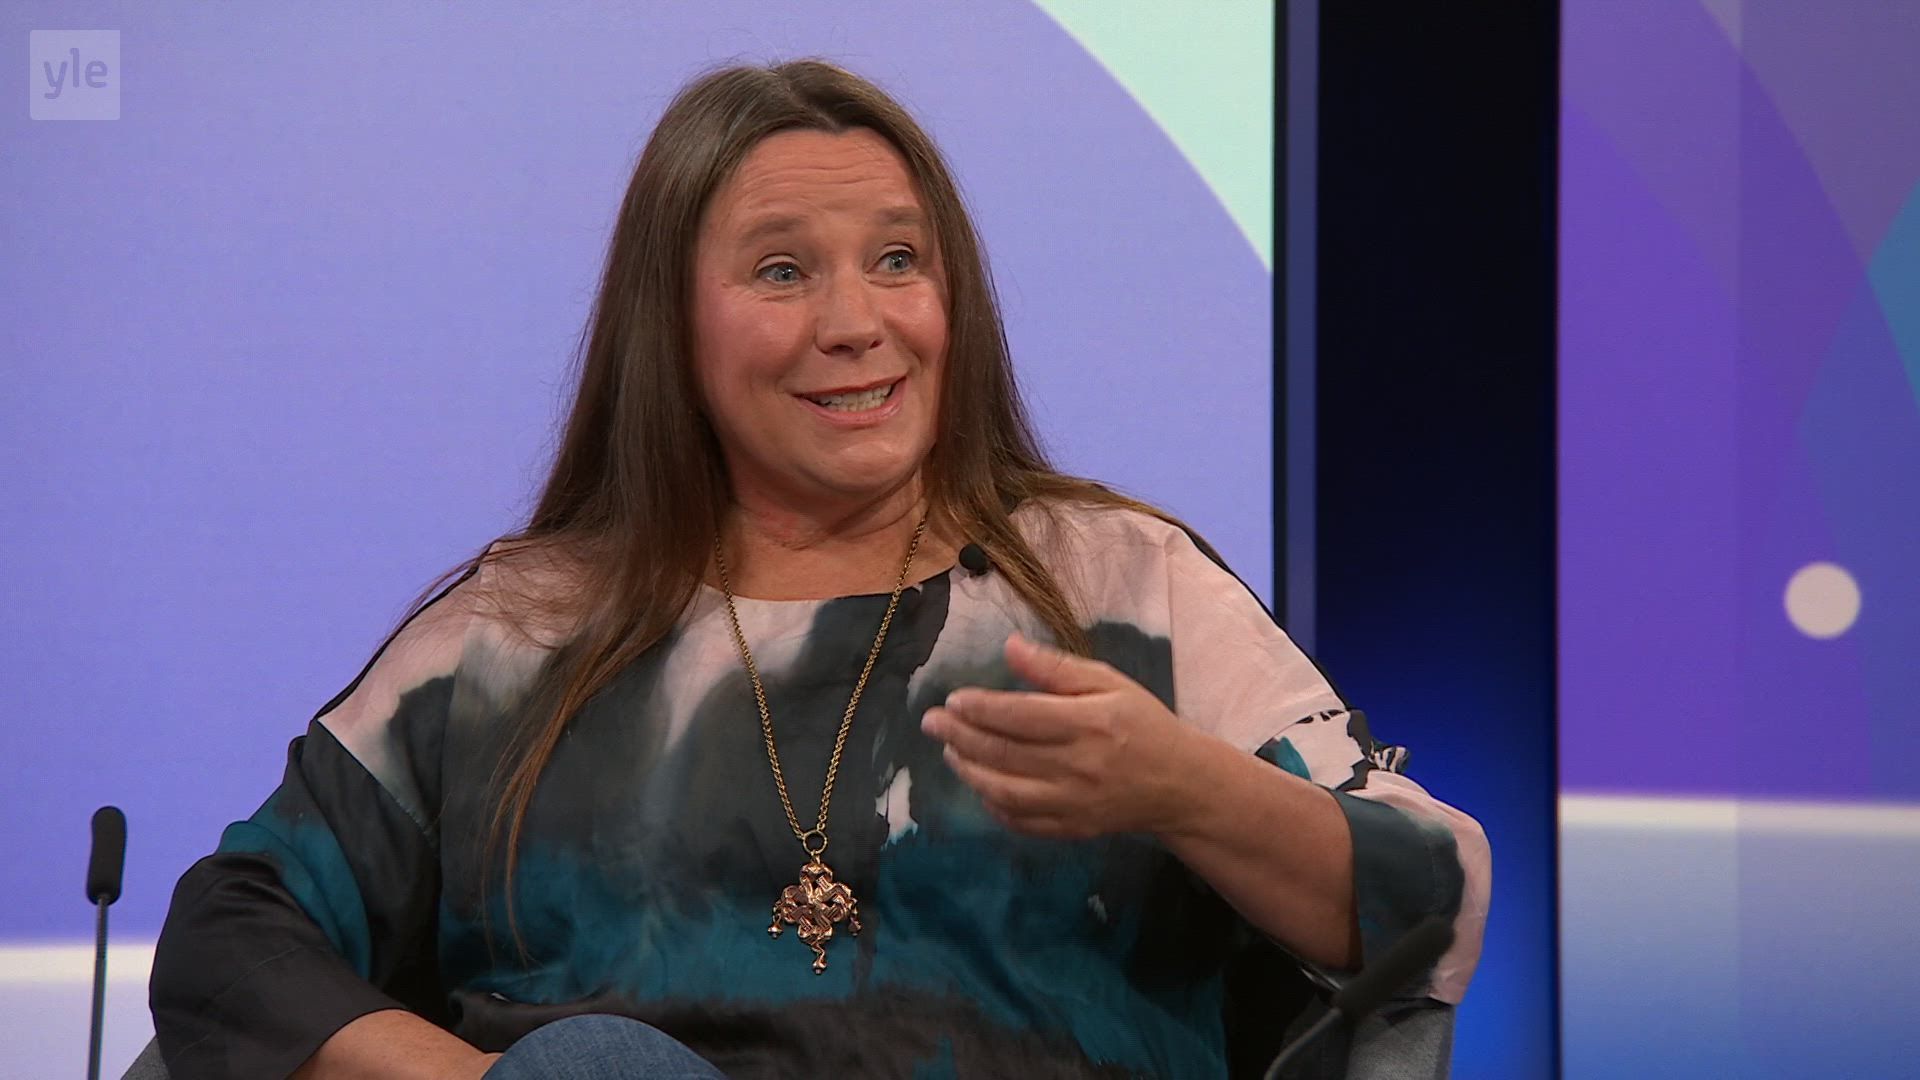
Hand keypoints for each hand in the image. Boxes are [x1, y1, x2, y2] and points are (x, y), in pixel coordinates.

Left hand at [921, 633, 1203, 839]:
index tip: (952, 699)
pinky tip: (980, 784)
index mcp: (1089, 723)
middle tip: (931, 722)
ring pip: (1003, 790)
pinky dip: (992, 804)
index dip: (978, 708)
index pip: (1019, 716)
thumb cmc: (1141, 723)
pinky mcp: (1072, 829)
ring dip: (968, 770)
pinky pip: (1020, 821)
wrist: (1179, 783)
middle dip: (959, 736)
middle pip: (1003, 752)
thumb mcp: (1108, 682)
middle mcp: (1079, 766)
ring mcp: (1074, 803)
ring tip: (949, 751)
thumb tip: (1009, 646)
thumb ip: (1056, 668)